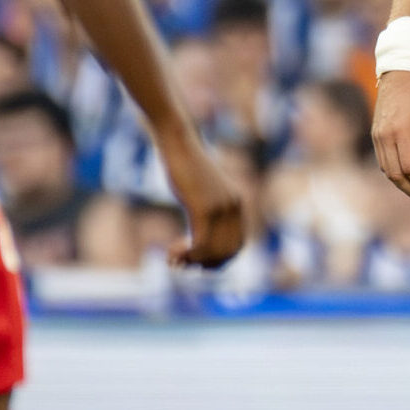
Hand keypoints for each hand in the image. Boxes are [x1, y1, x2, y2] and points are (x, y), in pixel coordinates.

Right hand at [156, 127, 245, 268]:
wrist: (179, 145)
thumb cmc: (186, 168)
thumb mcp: (204, 192)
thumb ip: (209, 211)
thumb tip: (202, 237)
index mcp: (238, 204)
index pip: (237, 245)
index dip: (218, 261)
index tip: (197, 264)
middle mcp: (235, 207)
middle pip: (227, 252)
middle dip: (205, 265)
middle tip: (181, 264)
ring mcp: (221, 208)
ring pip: (213, 252)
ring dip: (192, 262)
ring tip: (173, 260)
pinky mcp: (204, 209)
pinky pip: (200, 244)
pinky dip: (186, 255)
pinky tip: (171, 254)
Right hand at [372, 69, 409, 206]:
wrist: (397, 74)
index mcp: (400, 131)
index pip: (409, 168)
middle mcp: (384, 137)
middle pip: (395, 175)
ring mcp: (377, 137)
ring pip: (387, 171)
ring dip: (403, 185)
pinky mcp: (375, 135)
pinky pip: (383, 162)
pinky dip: (395, 174)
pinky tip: (408, 178)